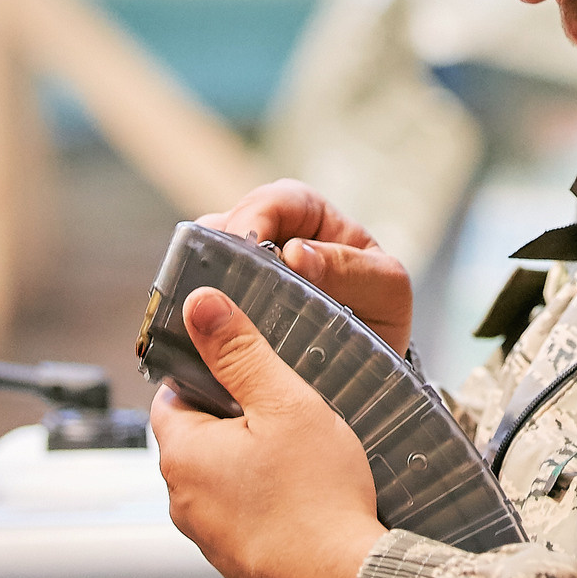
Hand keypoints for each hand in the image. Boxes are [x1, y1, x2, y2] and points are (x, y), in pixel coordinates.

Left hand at [153, 286, 387, 577]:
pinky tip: (308, 500)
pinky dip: (269, 503)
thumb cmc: (318, 502)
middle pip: (198, 439)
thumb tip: (201, 306)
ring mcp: (209, 540)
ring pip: (223, 480)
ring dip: (254, 464)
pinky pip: (245, 518)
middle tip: (287, 410)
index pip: (171, 396)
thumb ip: (241, 352)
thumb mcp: (286, 404)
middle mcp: (183, 501)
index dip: (207, 374)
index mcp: (182, 455)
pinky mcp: (239, 566)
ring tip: (305, 457)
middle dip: (237, 420)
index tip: (243, 368)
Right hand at [202, 180, 413, 352]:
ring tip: (200, 299)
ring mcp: (246, 274)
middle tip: (216, 273)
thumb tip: (297, 253)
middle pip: (233, 221)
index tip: (250, 241)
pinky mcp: (226, 310)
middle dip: (220, 242)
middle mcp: (276, 241)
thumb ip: (349, 269)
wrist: (369, 378)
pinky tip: (194, 323)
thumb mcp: (383, 292)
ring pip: (207, 256)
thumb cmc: (381, 321)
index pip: (283, 199)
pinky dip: (193, 306)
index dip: (260, 212)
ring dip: (200, 273)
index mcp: (319, 223)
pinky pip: (200, 297)